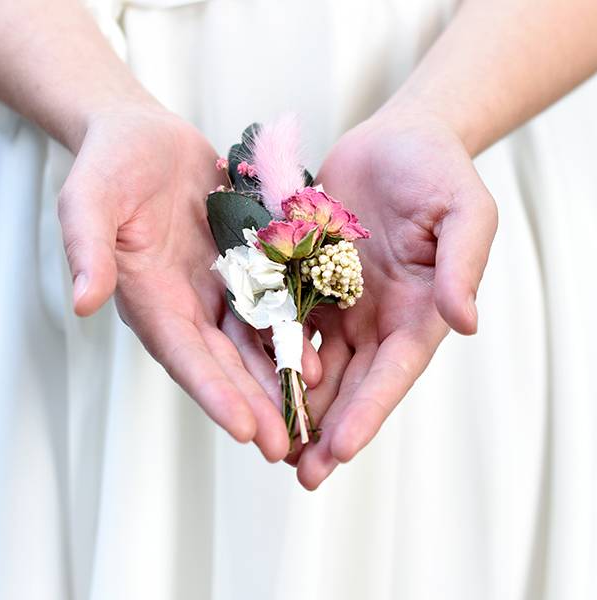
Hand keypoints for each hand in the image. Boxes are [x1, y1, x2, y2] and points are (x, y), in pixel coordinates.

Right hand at [58, 102, 319, 460]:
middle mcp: (185, 303)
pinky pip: (273, 303)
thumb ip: (88, 248)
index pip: (183, 355)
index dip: (213, 393)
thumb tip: (82, 302)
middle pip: (223, 362)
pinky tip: (320, 354)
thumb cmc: (111, 164)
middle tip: (286, 447)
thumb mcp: (90, 199)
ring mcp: (217, 287)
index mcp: (149, 297)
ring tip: (311, 412)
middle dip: (253, 404)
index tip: (244, 431)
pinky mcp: (244, 267)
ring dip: (279, 379)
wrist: (145, 138)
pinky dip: (294, 331)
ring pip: (253, 343)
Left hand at [294, 109, 497, 487]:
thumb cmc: (437, 171)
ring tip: (268, 442)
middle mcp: (374, 316)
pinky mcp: (306, 278)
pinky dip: (267, 350)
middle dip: (325, 427)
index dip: (367, 413)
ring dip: (291, 402)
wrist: (395, 139)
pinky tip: (245, 378)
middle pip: (348, 382)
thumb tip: (464, 322)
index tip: (340, 453)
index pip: (391, 372)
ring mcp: (337, 300)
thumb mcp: (464, 212)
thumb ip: (463, 265)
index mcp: (414, 310)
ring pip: (311, 361)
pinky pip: (282, 319)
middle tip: (299, 472)